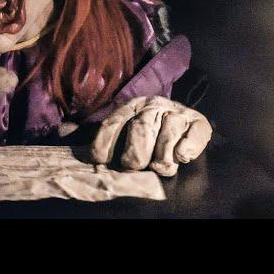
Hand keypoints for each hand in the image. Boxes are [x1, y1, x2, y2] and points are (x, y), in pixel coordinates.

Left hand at [90, 96, 211, 176]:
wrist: (182, 121)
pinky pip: (195, 132)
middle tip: (134, 167)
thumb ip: (105, 139)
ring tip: (158, 167)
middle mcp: (153, 105)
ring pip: (168, 132)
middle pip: (141, 127)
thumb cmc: (147, 134)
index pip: (113, 122)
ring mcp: (177, 113)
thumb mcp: (123, 130)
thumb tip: (75, 142)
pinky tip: (182, 156)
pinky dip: (189, 145)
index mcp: (131, 107)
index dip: (105, 143)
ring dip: (162, 155)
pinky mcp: (198, 122)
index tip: (101, 162)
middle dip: (135, 153)